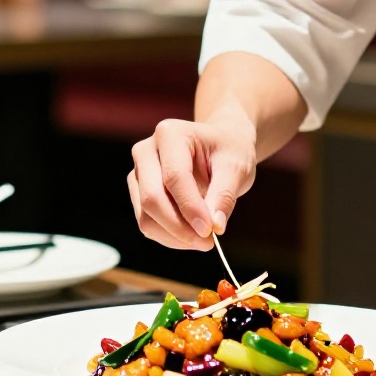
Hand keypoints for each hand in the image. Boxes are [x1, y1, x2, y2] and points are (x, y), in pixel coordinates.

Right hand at [128, 115, 256, 250]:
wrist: (220, 145)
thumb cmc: (229, 150)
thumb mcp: (236, 167)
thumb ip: (225, 195)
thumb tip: (215, 226)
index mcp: (170, 133)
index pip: (174, 177)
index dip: (191, 208)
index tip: (210, 231)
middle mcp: (146, 150)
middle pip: (152, 198)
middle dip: (179, 227)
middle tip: (207, 242)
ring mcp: (139, 172)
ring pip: (146, 215)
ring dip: (173, 236)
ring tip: (203, 240)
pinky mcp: (138, 192)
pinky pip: (147, 222)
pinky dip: (168, 236)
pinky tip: (191, 236)